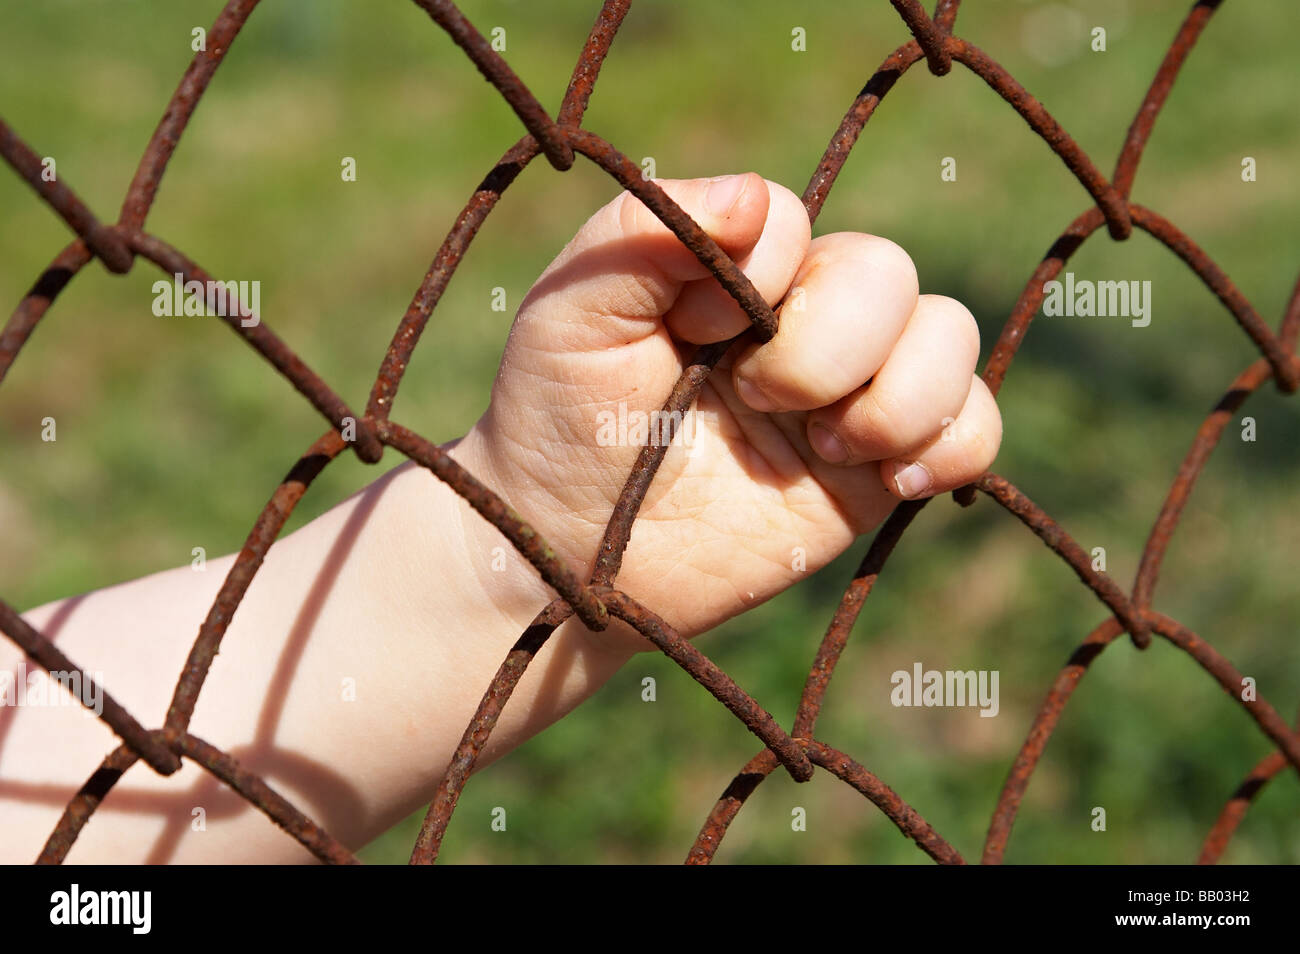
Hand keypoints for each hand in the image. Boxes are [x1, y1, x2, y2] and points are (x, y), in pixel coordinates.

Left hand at [454, 172, 1001, 651]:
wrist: (572, 558)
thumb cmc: (556, 427)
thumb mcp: (569, 316)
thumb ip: (641, 236)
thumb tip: (756, 197)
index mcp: (732, 274)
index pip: (798, 224)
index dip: (761, 280)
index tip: (690, 337)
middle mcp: (800, 322)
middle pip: (889, 275)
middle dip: (827, 349)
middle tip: (754, 400)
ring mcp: (845, 396)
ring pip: (948, 337)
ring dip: (896, 396)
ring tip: (824, 447)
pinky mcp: (876, 472)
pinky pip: (974, 429)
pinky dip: (956, 444)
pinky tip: (892, 479)